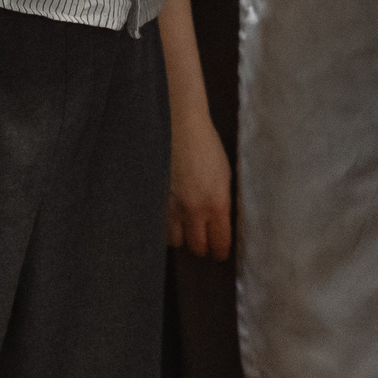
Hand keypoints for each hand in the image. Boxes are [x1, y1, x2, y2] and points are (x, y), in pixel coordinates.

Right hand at [166, 111, 233, 260]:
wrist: (178, 123)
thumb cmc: (206, 144)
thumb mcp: (224, 174)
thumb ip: (222, 202)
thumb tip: (221, 223)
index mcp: (217, 203)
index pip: (219, 244)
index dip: (219, 252)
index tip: (219, 253)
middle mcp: (193, 210)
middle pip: (196, 247)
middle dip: (200, 246)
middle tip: (201, 240)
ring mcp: (170, 206)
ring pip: (174, 240)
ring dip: (179, 236)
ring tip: (182, 226)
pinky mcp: (153, 199)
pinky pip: (157, 224)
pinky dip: (162, 224)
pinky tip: (166, 215)